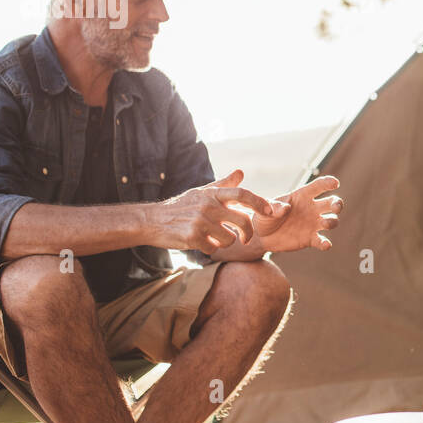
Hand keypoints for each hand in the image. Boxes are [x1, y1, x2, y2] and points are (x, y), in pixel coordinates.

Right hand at [150, 169, 275, 252]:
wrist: (152, 220)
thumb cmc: (180, 206)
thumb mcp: (201, 192)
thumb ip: (223, 184)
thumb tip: (240, 172)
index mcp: (212, 194)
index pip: (242, 195)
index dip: (260, 203)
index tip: (271, 211)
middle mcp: (208, 206)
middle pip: (242, 221)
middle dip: (247, 233)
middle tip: (245, 238)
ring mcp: (200, 221)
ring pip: (229, 239)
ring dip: (225, 242)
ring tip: (213, 237)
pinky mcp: (192, 237)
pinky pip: (213, 249)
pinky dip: (209, 249)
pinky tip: (200, 243)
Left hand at [253, 175, 342, 253]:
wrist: (260, 236)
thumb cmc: (263, 216)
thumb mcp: (264, 208)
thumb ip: (274, 207)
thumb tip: (286, 208)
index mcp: (302, 196)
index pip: (318, 186)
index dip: (328, 183)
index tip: (335, 183)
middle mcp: (311, 208)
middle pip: (331, 202)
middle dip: (337, 203)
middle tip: (336, 206)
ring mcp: (313, 224)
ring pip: (331, 220)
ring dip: (332, 221)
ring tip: (325, 223)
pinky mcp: (310, 239)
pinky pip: (321, 241)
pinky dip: (325, 243)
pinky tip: (325, 245)